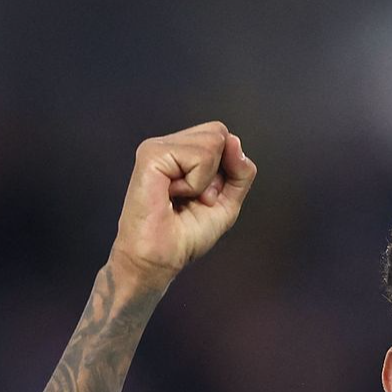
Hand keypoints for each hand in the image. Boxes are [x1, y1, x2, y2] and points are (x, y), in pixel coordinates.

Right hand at [109, 122, 256, 287]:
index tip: (205, 195)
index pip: (222, 135)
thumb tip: (235, 141)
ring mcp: (157, 147)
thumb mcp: (228, 201)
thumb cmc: (184, 235)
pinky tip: (173, 195)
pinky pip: (200, 157)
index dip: (227, 168)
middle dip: (218, 172)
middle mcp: (168, 146)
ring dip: (206, 180)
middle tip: (194, 197)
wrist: (159, 258)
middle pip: (219, 133)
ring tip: (183, 197)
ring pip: (212, 142)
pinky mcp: (151, 155)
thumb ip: (240, 170)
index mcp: (182, 153)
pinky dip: (196, 183)